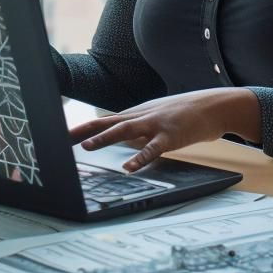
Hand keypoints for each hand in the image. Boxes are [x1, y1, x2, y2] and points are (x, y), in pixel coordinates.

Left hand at [68, 88, 261, 172]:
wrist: (213, 105)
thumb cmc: (182, 114)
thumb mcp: (154, 118)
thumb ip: (136, 129)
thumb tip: (118, 139)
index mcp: (134, 115)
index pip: (101, 121)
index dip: (80, 128)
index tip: (59, 136)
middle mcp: (140, 117)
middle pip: (105, 123)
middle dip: (82, 132)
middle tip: (60, 141)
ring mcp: (154, 124)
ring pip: (124, 130)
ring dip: (104, 139)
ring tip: (86, 147)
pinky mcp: (170, 136)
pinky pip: (152, 148)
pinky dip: (140, 157)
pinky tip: (129, 167)